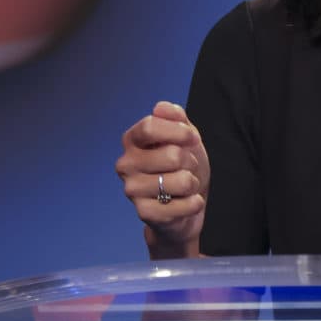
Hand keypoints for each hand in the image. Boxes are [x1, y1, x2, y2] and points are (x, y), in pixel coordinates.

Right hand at [116, 101, 208, 258]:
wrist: (186, 202)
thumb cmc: (182, 166)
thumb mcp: (183, 135)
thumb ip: (175, 117)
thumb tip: (161, 107)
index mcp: (132, 140)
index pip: (149, 127)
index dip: (178, 131)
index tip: (193, 138)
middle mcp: (126, 164)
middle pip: (171, 155)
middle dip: (190, 161)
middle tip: (187, 167)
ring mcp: (132, 190)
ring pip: (181, 181)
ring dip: (192, 183)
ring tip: (185, 185)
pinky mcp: (145, 213)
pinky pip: (185, 205)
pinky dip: (195, 203)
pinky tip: (187, 202)